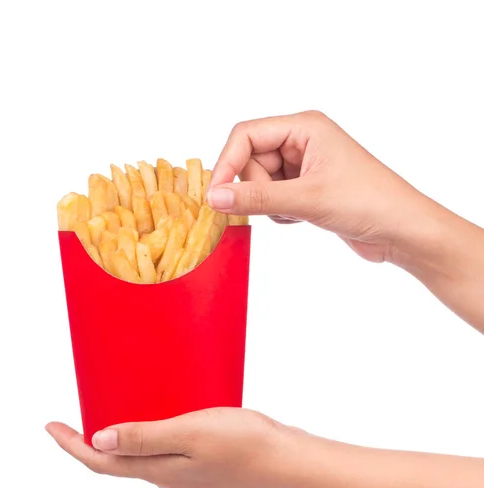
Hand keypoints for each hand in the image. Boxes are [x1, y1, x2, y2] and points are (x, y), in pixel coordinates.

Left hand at [45, 408, 303, 487]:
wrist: (289, 461)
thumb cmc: (244, 445)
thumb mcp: (189, 433)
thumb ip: (143, 438)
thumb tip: (98, 441)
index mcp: (159, 472)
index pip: (101, 462)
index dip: (71, 445)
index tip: (51, 425)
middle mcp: (169, 478)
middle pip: (120, 461)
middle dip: (95, 439)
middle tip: (82, 409)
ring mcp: (189, 474)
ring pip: (145, 455)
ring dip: (126, 434)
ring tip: (120, 405)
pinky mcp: (206, 465)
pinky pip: (168, 449)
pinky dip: (154, 432)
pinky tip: (166, 413)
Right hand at [207, 110, 439, 263]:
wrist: (401, 231)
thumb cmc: (369, 203)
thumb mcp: (308, 199)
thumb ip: (258, 198)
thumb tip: (215, 198)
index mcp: (304, 127)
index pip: (246, 134)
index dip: (227, 164)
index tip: (216, 196)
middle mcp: (302, 141)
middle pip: (250, 160)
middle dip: (254, 188)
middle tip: (277, 206)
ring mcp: (304, 166)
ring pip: (259, 182)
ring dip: (268, 203)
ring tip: (297, 211)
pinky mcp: (306, 189)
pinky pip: (272, 198)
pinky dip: (279, 212)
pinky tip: (302, 218)